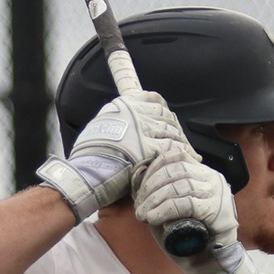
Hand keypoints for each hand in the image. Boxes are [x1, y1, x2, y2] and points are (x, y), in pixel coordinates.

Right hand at [38, 91, 184, 221]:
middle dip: (174, 129)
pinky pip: (173, 148)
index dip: (163, 111)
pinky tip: (186, 160)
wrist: (86, 173)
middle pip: (166, 117)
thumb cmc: (89, 157)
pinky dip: (181, 155)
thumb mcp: (99, 127)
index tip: (167, 119)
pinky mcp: (151, 148)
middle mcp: (135, 113)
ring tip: (185, 153)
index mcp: (123, 105)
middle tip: (179, 141)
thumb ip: (116, 122)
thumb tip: (123, 125)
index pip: (154, 100)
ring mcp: (144, 130)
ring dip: (180, 143)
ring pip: (172, 132)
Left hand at [134, 150, 258, 273]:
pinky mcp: (218, 211)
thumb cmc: (187, 236)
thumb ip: (160, 191)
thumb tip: (136, 179)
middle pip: (176, 170)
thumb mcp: (171, 207)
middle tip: (138, 204)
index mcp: (203, 172)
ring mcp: (217, 193)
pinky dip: (166, 210)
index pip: (176, 157)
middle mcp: (213, 178)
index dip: (154, 169)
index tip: (138, 187)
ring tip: (142, 213)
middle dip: (152, 186)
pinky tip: (153, 217)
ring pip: (180, 186)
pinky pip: (187, 204)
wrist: (208, 262)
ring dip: (155, 199)